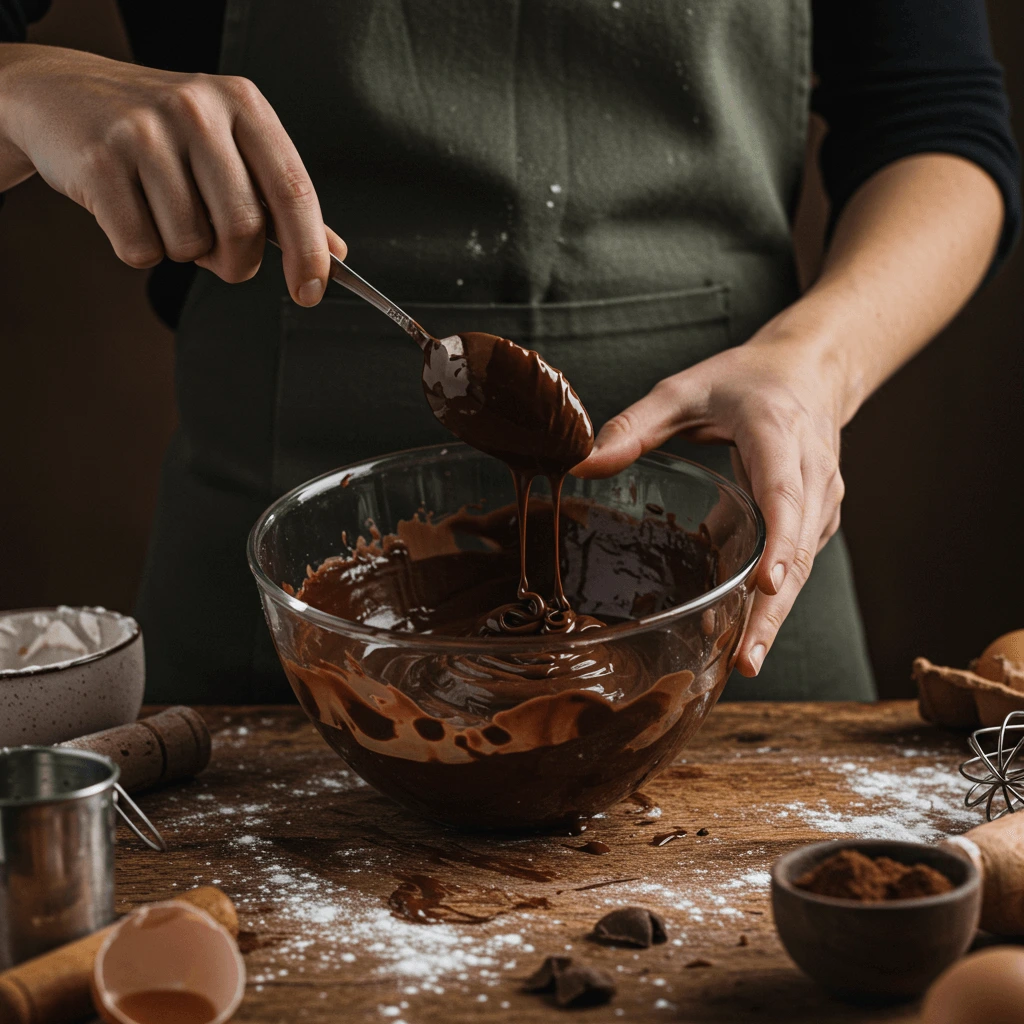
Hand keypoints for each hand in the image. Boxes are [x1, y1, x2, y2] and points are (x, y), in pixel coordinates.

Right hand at [0, 44, 344, 303]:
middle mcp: (199, 109)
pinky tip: (129, 208)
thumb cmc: (163, 132)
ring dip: (182, 251)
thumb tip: (334, 253)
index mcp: (244, 105)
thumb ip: (280, 200)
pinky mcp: (100, 160)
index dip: (309, 252)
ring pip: (190, 244)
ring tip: (163, 210)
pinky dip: (140, 248)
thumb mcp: (230, 146)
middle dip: (236, 262)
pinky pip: (141, 249)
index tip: (311, 293)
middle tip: (218, 252)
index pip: (294, 191)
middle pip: (243, 229)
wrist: (64, 95)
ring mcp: (146, 130)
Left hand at [573, 327, 847, 676]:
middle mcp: (812, 472)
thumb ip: (634, 425)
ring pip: (803, 566)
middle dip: (775, 608)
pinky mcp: (816, 520)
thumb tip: (582, 464)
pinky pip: (796, 564)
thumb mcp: (683, 390)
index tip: (765, 585)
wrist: (809, 372)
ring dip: (773, 615)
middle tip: (747, 660)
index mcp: (778, 434)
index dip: (779, 542)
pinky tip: (738, 630)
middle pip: (799, 549)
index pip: (784, 492)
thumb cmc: (744, 382)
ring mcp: (821, 500)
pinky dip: (771, 599)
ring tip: (741, 660)